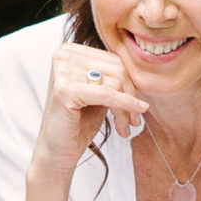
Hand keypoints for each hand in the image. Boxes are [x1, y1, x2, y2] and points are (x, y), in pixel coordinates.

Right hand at [24, 43, 149, 200]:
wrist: (57, 150)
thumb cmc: (79, 121)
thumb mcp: (99, 92)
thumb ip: (113, 75)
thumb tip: (143, 69)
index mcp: (70, 50)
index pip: (114, 59)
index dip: (130, 83)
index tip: (136, 106)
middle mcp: (63, 55)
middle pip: (117, 68)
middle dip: (131, 95)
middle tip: (135, 120)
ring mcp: (62, 71)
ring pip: (115, 82)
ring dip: (126, 108)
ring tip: (126, 126)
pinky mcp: (64, 90)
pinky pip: (107, 95)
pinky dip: (125, 106)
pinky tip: (133, 118)